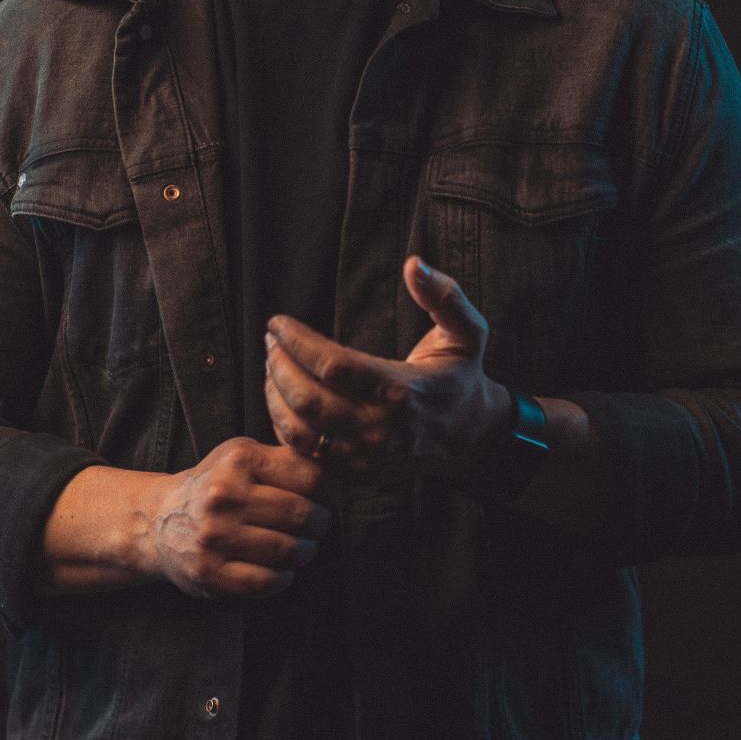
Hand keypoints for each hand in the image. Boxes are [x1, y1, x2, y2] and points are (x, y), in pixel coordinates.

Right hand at [145, 437, 334, 599]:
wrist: (159, 521)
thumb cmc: (214, 486)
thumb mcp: (241, 456)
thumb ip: (283, 459)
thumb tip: (335, 474)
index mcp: (238, 460)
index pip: (308, 476)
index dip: (327, 490)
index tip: (330, 499)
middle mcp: (224, 495)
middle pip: (300, 514)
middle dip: (320, 524)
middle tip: (321, 527)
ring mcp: (215, 536)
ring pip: (285, 550)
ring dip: (305, 552)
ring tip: (305, 549)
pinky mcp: (209, 572)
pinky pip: (263, 581)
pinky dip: (283, 579)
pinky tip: (285, 572)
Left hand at [262, 256, 513, 478]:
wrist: (470, 437)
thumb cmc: (459, 376)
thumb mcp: (467, 332)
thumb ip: (444, 296)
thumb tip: (415, 264)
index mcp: (402, 391)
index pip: (333, 365)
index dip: (297, 341)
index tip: (277, 322)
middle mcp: (380, 429)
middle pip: (308, 399)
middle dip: (279, 364)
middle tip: (270, 340)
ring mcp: (365, 457)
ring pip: (299, 431)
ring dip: (274, 395)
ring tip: (271, 364)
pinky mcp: (354, 475)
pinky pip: (303, 455)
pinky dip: (282, 426)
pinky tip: (280, 397)